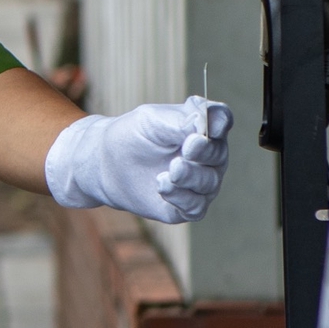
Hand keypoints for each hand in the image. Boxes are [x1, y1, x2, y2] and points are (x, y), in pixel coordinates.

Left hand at [45, 96, 231, 223]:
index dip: (220, 123)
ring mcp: (200, 182)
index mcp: (201, 127)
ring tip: (171, 169)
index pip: (221, 120)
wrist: (106, 163)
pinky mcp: (187, 206)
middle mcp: (208, 155)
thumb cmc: (133, 135)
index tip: (210, 127)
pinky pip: (196, 207)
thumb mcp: (153, 120)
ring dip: (191, 176)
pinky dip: (182, 198)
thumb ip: (181, 120)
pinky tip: (162, 185)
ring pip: (209, 183)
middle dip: (205, 152)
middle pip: (218, 153)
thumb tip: (207, 122)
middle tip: (188, 148)